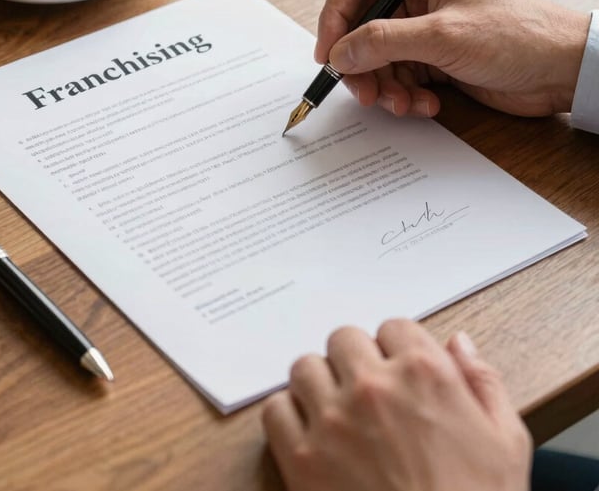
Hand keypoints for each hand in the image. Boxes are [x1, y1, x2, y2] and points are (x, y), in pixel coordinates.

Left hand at [262, 319, 531, 490]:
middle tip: (365, 391)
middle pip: (343, 339)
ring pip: (305, 367)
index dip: (396, 349)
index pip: (393, 326)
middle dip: (354, 360)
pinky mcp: (302, 457)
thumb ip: (482, 381)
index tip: (397, 370)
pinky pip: (275, 409)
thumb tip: (460, 342)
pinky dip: (288, 416)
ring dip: (318, 383)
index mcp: (424, 373)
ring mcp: (333, 419)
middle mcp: (373, 386)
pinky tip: (310, 435)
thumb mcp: (506, 441)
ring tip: (334, 410)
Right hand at [315, 0, 589, 117]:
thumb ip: (384, 42)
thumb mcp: (443, 36)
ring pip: (378, 59)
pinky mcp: (435, 61)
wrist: (563, 71)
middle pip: (362, 28)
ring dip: (384, 87)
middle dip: (360, 63)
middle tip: (362, 91)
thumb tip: (340, 52)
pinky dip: (405, 96)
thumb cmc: (518, 34)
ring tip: (402, 104)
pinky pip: (400, 79)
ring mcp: (426, 31)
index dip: (335, 16)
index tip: (328, 52)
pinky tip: (426, 106)